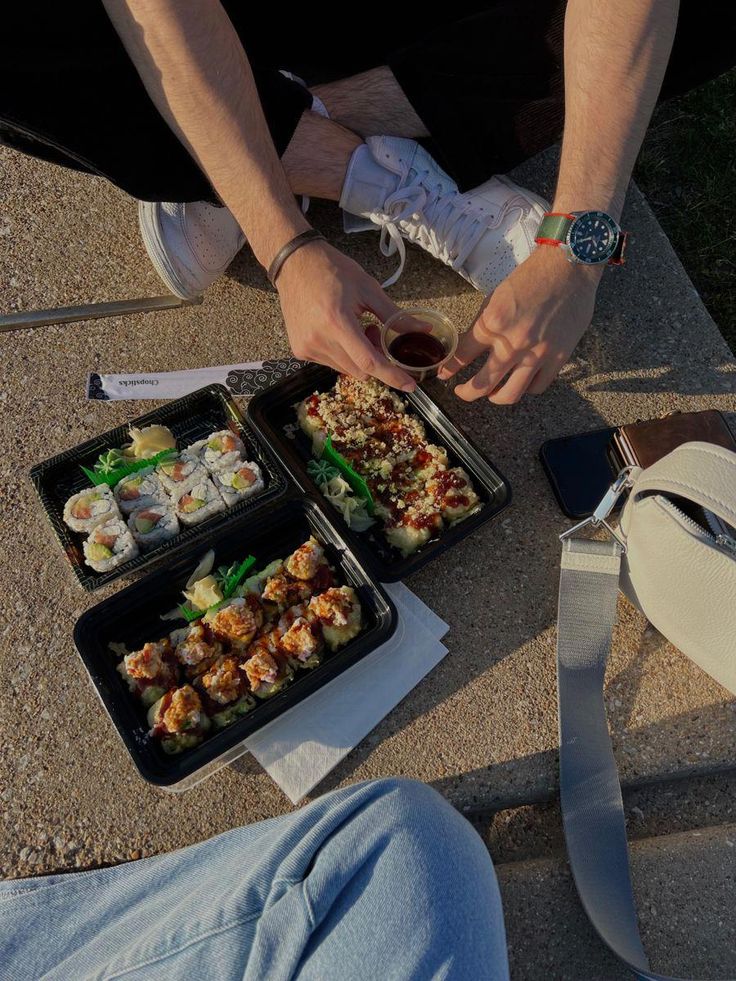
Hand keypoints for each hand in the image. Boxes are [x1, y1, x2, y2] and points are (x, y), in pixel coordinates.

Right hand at [276, 239, 415, 390]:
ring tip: (355, 329)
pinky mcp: (300, 350)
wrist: (295, 264)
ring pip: (346, 370)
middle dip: (375, 359)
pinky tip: (338, 332)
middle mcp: (319, 340)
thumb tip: (424, 330)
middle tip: (374, 331)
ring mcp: (307, 347)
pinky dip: (342, 355)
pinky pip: (331, 364)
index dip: (392, 376)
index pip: (369, 362)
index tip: (409, 385)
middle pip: (360, 370)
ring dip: (357, 357)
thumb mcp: (368, 289)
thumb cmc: (333, 271)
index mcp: (337, 322)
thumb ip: (395, 315)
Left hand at [439, 246, 601, 402]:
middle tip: (463, 392)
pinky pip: (537, 387)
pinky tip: (521, 381)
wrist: (568, 267)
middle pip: (483, 385)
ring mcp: (537, 354)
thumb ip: (482, 326)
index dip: (450, 369)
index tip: (445, 375)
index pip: (462, 357)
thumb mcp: (496, 298)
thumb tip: (468, 348)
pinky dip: (526, 388)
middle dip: (467, 393)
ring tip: (493, 394)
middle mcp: (513, 343)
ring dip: (496, 398)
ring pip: (510, 394)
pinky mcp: (558, 358)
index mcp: (492, 324)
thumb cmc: (531, 277)